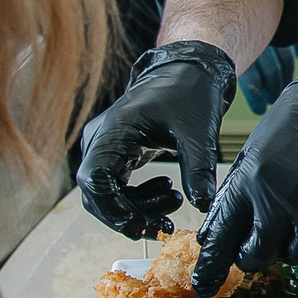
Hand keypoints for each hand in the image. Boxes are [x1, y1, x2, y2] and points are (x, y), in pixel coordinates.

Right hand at [75, 40, 236, 236]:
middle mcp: (100, 140)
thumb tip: (203, 205)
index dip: (112, 208)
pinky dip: (140, 199)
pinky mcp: (117, 154)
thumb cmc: (189, 92)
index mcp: (113, 130)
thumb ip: (198, 168)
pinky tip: (170, 194)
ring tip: (175, 204)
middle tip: (163, 225)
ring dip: (138, 209)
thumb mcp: (198, 131)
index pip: (94, 179)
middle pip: (97, 194)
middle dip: (128, 215)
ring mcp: (106, 148)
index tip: (138, 224)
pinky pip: (118, 187)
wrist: (189, 71)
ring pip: (107, 195)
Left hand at [194, 50, 297, 295]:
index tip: (204, 286)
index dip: (212, 267)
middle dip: (262, 252)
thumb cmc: (297, 125)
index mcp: (252, 181)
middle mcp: (284, 195)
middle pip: (263, 256)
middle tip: (271, 238)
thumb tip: (216, 239)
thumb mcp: (254, 155)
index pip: (224, 238)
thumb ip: (237, 198)